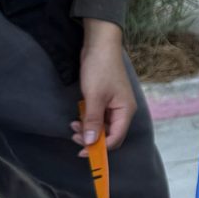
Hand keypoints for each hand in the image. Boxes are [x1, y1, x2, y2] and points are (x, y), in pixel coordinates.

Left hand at [70, 19, 135, 154]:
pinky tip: (78, 116)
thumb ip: (93, 121)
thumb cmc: (100, 70)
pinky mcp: (106, 99)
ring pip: (103, 126)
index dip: (100, 148)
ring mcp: (115, 104)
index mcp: (125, 111)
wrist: (100, 45)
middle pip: (109, 134)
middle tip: (73, 136)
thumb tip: (91, 144)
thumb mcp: (94, 97)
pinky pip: (99, 117)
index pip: (116, 139)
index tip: (81, 151)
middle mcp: (123, 110)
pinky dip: (88, 119)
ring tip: (73, 125)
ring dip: (88, 129)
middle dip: (92, 138)